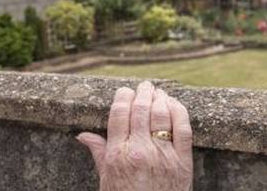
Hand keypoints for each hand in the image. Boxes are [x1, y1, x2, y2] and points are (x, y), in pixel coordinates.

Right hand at [77, 81, 192, 190]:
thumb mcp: (106, 179)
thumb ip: (98, 153)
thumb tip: (82, 135)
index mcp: (118, 154)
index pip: (119, 113)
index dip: (123, 96)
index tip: (125, 91)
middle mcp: (140, 151)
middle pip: (141, 110)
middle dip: (142, 92)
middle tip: (144, 85)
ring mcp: (163, 155)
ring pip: (162, 115)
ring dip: (160, 98)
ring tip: (158, 92)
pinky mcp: (183, 162)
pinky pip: (183, 129)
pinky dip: (179, 112)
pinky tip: (174, 105)